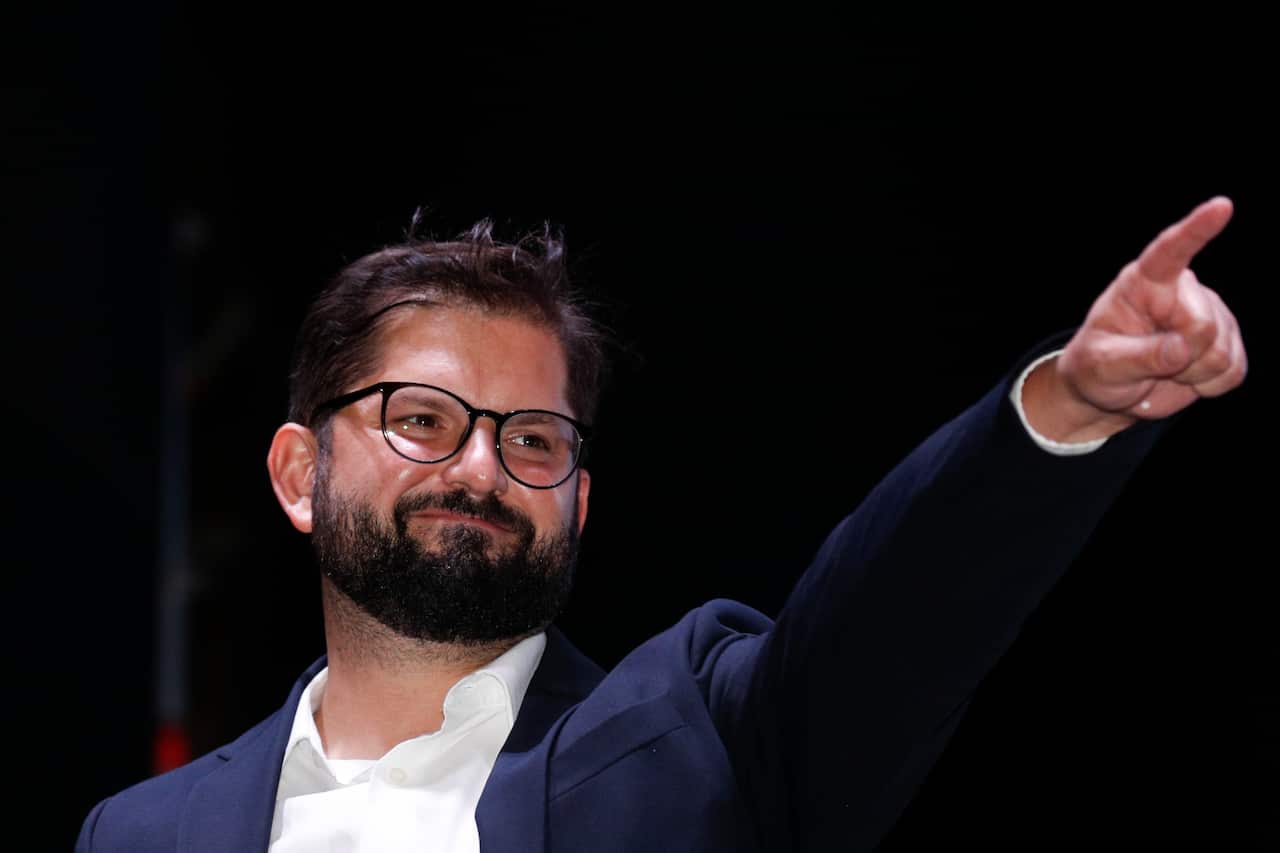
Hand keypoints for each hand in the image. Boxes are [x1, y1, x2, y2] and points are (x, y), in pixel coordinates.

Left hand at [1027, 196, 1247, 441]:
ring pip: (1221, 353)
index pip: (1170, 251)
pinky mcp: (1228, 342)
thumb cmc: (1097, 368)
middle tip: (1147, 363)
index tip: (1221, 206)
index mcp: (1144, 283)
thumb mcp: (1102, 366)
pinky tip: (1185, 376)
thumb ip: (1138, 356)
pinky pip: (1233, 371)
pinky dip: (1208, 385)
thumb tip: (1182, 348)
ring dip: (1191, 373)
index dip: (1196, 229)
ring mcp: (1211, 315)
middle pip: (1203, 325)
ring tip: (1163, 368)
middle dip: (1179, 356)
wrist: (1112, 390)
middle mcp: (1183, 292)